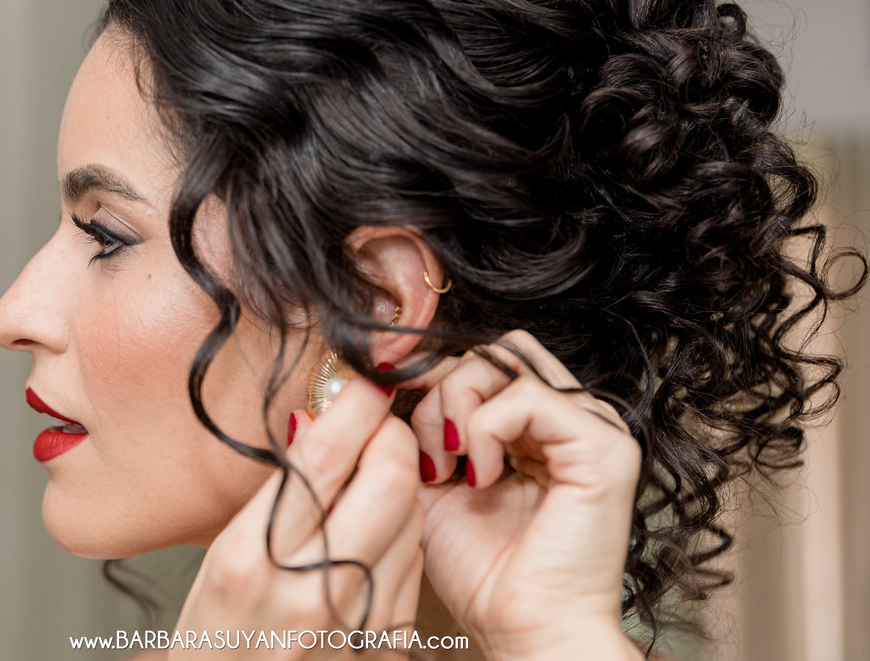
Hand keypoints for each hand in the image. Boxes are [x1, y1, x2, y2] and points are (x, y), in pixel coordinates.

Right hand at [170, 374, 425, 658]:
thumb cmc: (218, 640)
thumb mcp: (222, 557)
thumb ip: (279, 494)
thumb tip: (322, 427)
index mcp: (252, 555)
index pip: (328, 453)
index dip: (358, 403)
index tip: (366, 381)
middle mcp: (309, 586)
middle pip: (390, 477)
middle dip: (393, 435)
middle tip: (378, 423)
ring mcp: (355, 619)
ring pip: (412, 516)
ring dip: (402, 483)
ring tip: (372, 478)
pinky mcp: (387, 642)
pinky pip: (413, 564)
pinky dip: (404, 534)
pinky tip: (376, 533)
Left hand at [408, 330, 643, 660]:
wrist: (522, 631)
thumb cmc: (481, 572)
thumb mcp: (428, 484)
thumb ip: (414, 429)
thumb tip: (376, 378)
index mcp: (533, 425)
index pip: (482, 359)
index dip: (432, 375)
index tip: (393, 410)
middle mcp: (567, 417)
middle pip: (492, 349)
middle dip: (441, 387)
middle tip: (427, 449)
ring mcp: (591, 427)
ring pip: (506, 358)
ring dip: (456, 404)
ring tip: (448, 464)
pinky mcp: (604, 446)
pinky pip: (528, 396)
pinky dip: (486, 428)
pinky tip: (479, 475)